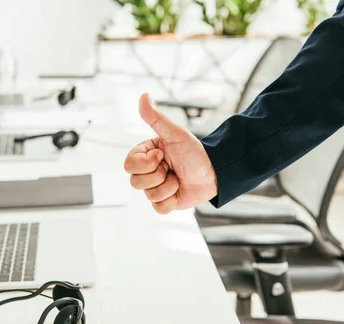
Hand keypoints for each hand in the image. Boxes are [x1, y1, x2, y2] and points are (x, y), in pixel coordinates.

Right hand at [124, 93, 217, 213]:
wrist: (214, 172)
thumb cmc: (194, 151)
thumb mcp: (175, 134)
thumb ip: (155, 118)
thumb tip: (143, 95)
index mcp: (145, 155)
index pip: (129, 164)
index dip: (145, 163)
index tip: (163, 155)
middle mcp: (147, 172)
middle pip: (135, 182)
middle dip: (158, 175)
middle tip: (171, 168)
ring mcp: (154, 188)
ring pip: (149, 195)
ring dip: (168, 187)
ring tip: (178, 179)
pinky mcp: (164, 203)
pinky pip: (158, 208)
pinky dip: (171, 200)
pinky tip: (179, 191)